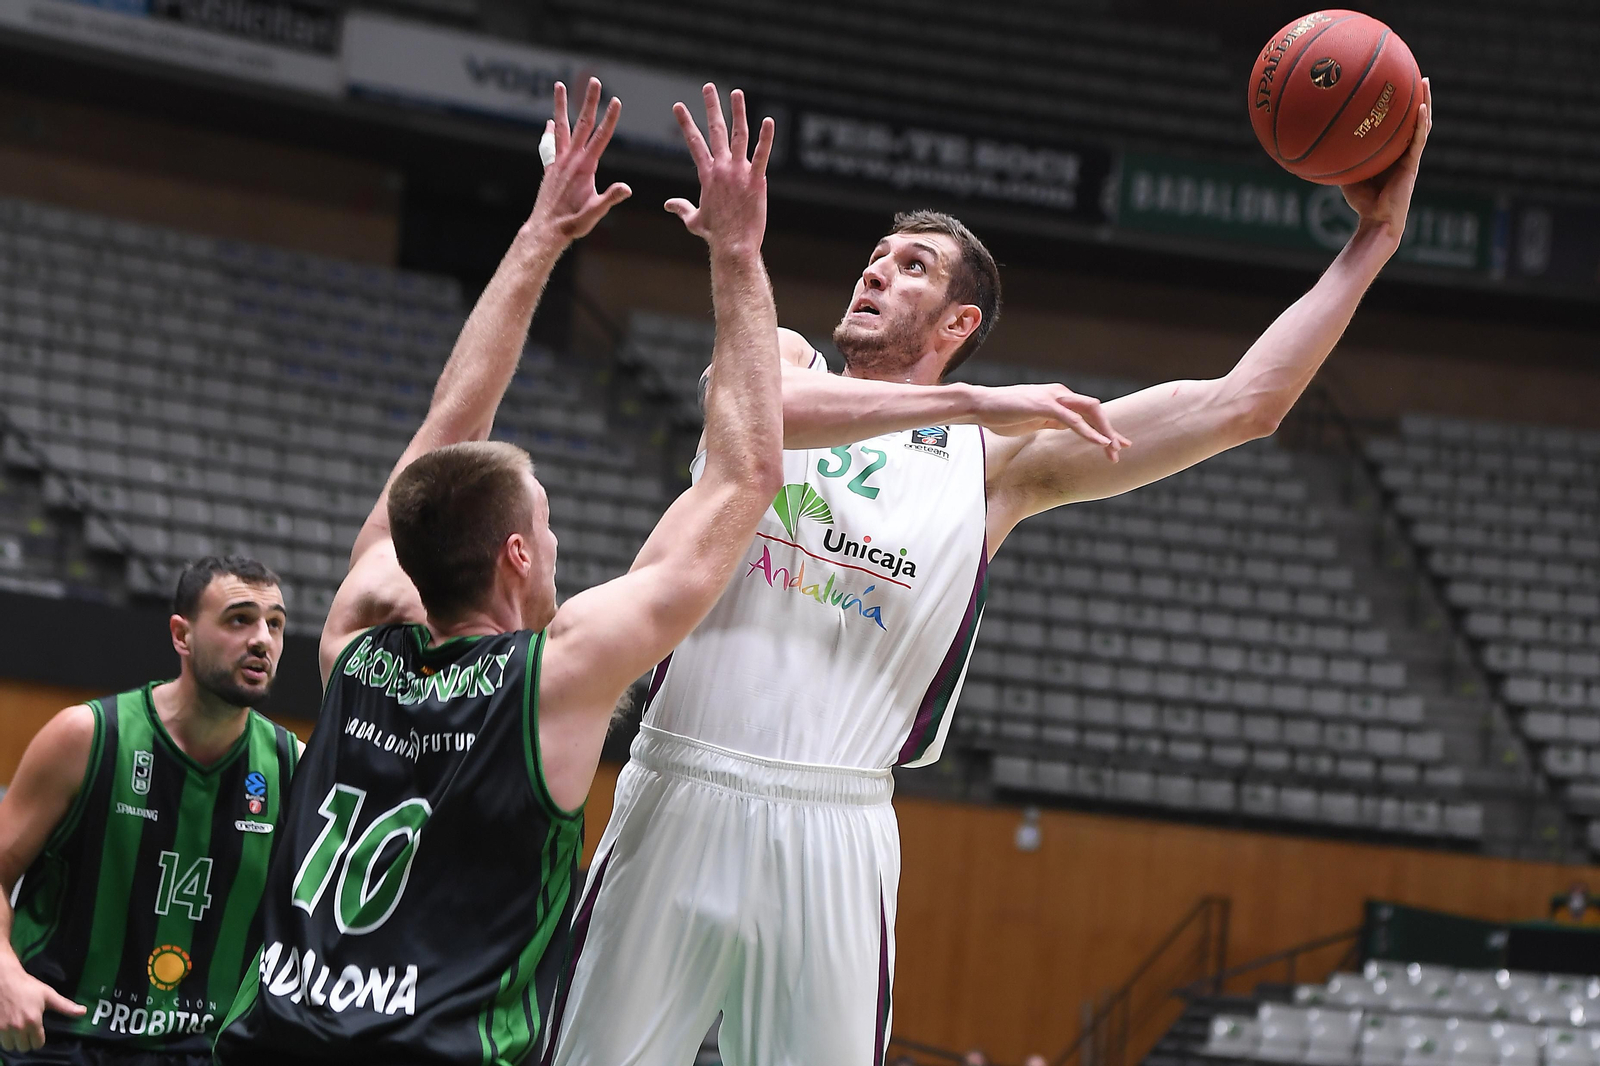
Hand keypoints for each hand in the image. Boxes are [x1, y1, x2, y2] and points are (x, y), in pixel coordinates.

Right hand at [0, 961, 83, 1052]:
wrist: (5, 980)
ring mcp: (3, 1028)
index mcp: (33, 1021)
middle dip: (27, 1041)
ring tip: (18, 1030)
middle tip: (28, 1031)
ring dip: (14, 1041)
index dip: (39, 1039)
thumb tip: (83, 1012)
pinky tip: (8, 1028)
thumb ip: (65, 1006)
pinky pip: (0, 1041)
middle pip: (24, 1048)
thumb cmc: (27, 986)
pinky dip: (4, 1037)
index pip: (37, 1044)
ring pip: (10, 1046)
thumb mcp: (48, 995)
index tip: (38, 1033)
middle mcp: (17, 1027)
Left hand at [526, 78, 632, 244]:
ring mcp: (558, 161)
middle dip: (589, 101)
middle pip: (582, 124)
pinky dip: (550, 131)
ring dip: (562, 105)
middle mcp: (570, 159)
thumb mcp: (595, 212)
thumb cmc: (573, 223)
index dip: (610, 118)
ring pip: (561, 127)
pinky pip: (550, 144)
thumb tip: (627, 188)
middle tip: (594, 81)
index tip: (617, 101)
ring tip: (559, 85)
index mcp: (584, 167)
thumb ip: (610, 198)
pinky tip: (550, 122)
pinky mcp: (550, 168)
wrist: (546, 230)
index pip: (601, 137)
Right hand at [666, 85, 775, 253]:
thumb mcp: (694, 220)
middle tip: (708, 87)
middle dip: (710, 107)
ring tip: (736, 92)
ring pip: (739, 135)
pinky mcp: (757, 180)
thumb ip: (681, 208)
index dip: (686, 123)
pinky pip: (762, 154)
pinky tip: (769, 120)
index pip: (693, 143)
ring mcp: (739, 173)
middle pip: (714, 130)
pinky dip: (766, 137)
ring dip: (737, 111)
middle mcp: (721, 168)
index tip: (678, 106)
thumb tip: (667, 204)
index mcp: (706, 175)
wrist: (733, 246)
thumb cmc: (714, 235)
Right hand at [975, 383, 1131, 461]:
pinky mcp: (1044, 405)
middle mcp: (1060, 394)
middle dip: (1110, 430)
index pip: (1088, 411)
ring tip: (1114, 450)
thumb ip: (1052, 420)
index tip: (1117, 443)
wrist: (981, 405)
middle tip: (1122, 449)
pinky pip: (1072, 419)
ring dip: (1104, 431)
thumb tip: (1067, 426)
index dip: (1104, 427)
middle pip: (1095, 409)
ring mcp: (1053, 397)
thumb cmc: (1003, 413)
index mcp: (1058, 398)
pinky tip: (1100, 442)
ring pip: (1089, 412)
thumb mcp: (1034, 419)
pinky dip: (1088, 431)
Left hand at [1341, 77, 1431, 239]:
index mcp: (1391, 150)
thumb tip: (1317, 140)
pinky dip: (1421, 122)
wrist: (1376, 220)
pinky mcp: (1413, 163)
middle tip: (1414, 74)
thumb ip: (1340, 156)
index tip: (1393, 83)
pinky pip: (1419, 139)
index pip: (1396, 123)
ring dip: (1424, 102)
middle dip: (1415, 96)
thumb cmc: (1361, 201)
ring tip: (1424, 82)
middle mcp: (1403, 149)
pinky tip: (1420, 107)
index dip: (1397, 105)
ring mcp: (1410, 155)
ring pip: (1421, 123)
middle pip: (1412, 117)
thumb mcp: (1347, 173)